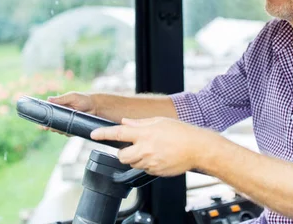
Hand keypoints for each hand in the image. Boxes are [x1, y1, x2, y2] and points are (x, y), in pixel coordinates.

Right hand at [44, 92, 96, 135]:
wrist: (96, 106)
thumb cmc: (83, 99)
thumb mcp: (72, 96)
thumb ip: (61, 99)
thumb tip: (48, 99)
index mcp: (58, 107)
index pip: (48, 114)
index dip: (44, 119)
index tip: (42, 124)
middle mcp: (61, 116)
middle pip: (52, 124)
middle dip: (50, 126)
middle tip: (50, 127)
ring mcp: (67, 123)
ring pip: (59, 130)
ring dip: (58, 130)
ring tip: (59, 128)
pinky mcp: (74, 128)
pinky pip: (68, 133)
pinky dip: (67, 133)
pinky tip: (68, 131)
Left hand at [91, 117, 218, 176]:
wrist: (197, 148)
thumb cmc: (181, 132)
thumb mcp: (159, 121)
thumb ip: (139, 123)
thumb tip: (125, 122)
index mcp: (144, 133)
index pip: (118, 133)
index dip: (103, 134)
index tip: (94, 134)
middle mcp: (144, 148)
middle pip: (122, 155)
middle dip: (123, 152)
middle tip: (131, 147)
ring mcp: (150, 162)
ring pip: (133, 163)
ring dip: (136, 158)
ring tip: (150, 150)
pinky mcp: (156, 171)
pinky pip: (144, 169)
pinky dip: (147, 164)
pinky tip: (158, 157)